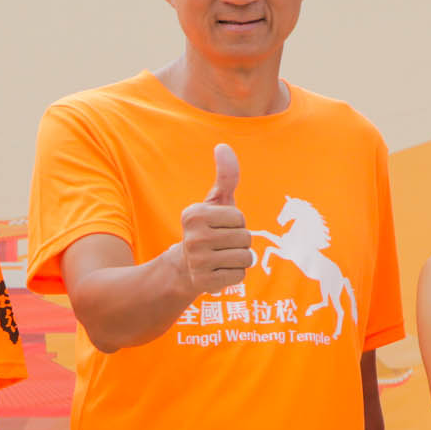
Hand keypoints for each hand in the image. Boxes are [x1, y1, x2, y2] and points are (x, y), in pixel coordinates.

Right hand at [173, 144, 252, 295]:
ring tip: (222, 258)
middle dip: (240, 242)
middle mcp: (193, 237)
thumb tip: (223, 146)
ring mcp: (198, 262)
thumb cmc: (208, 229)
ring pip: (245, 257)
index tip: (220, 227)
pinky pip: (240, 276)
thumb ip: (225, 177)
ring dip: (240, 259)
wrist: (185, 268)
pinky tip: (219, 272)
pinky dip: (235, 275)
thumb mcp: (216, 203)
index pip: (240, 217)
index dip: (237, 223)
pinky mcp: (204, 282)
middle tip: (222, 245)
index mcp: (194, 215)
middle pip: (245, 238)